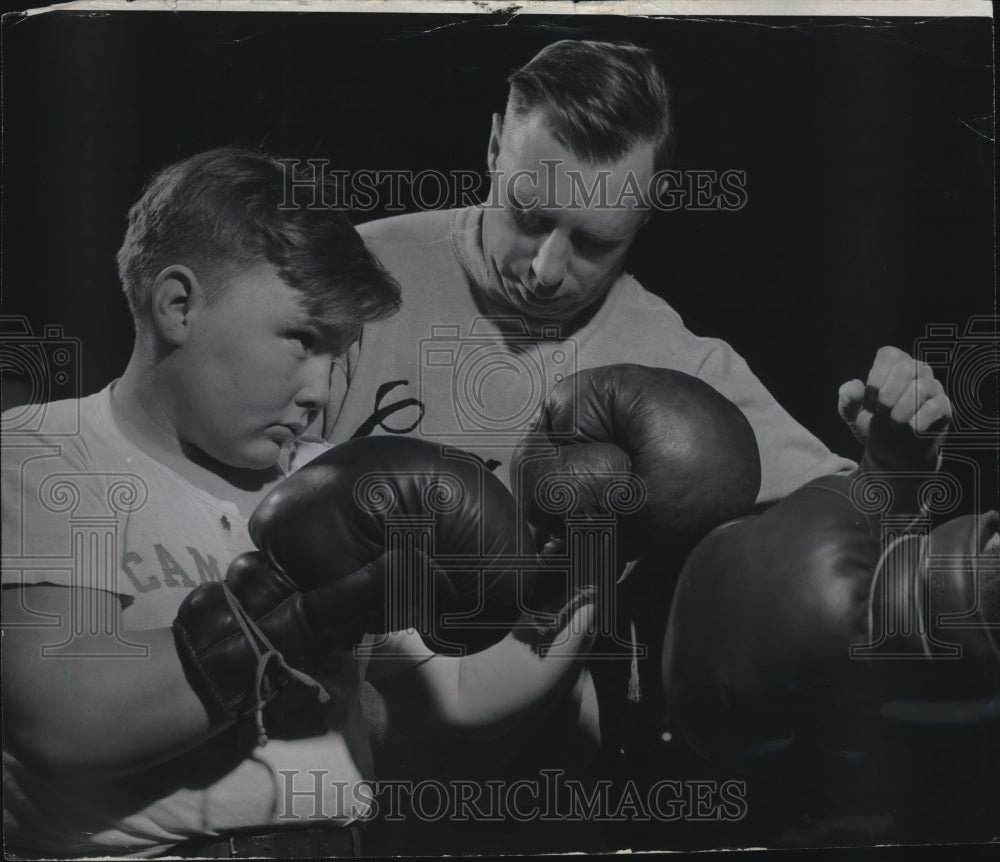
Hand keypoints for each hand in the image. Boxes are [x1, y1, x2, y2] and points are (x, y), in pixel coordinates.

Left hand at [837, 346, 950, 470]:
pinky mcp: (944, 409)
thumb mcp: (852, 414)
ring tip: (893, 423)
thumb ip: (848, 398)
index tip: (869, 399)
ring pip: (922, 387)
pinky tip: (911, 429)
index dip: (876, 377)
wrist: (892, 455)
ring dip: (901, 410)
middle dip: (887, 395)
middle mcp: (916, 371)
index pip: (889, 354)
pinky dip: (919, 420)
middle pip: (906, 367)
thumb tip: (855, 386)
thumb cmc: (873, 426)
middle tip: (881, 412)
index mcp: (893, 366)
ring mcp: (933, 388)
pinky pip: (937, 407)